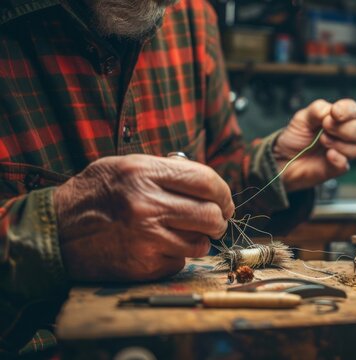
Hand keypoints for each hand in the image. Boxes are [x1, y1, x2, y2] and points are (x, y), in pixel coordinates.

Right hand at [54, 154, 233, 281]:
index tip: (224, 202)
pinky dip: (175, 256)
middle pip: (211, 215)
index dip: (223, 193)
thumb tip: (209, 185)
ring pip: (200, 243)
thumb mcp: (126, 166)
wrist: (55, 231)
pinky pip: (180, 262)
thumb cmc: (94, 194)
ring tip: (181, 233)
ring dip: (198, 239)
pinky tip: (158, 248)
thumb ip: (167, 171)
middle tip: (213, 221)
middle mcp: (147, 205)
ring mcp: (146, 238)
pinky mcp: (143, 265)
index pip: (207, 182)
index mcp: (144, 173)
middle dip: (218, 219)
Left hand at [273, 99, 355, 191]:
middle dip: (344, 129)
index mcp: (337, 118)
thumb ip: (317, 110)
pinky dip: (338, 158)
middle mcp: (343, 134)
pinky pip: (345, 164)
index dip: (348, 110)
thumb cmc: (295, 136)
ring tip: (321, 141)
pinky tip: (328, 155)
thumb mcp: (302, 118)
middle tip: (325, 127)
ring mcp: (342, 152)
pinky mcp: (336, 168)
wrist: (283, 159)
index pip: (352, 110)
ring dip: (338, 143)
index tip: (335, 113)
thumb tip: (332, 112)